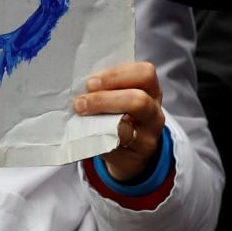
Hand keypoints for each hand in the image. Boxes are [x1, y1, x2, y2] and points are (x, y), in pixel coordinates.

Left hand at [73, 60, 164, 183]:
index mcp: (151, 90)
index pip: (145, 73)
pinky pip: (114, 146)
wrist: (129, 152)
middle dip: (104, 99)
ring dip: (97, 121)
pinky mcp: (133, 156)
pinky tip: (83, 131)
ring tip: (80, 114)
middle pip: (139, 101)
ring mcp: (147, 137)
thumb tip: (77, 79)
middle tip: (80, 101)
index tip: (91, 81)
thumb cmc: (119, 114)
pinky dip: (95, 137)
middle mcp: (154, 113)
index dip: (116, 74)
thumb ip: (108, 86)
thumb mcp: (121, 95)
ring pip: (127, 128)